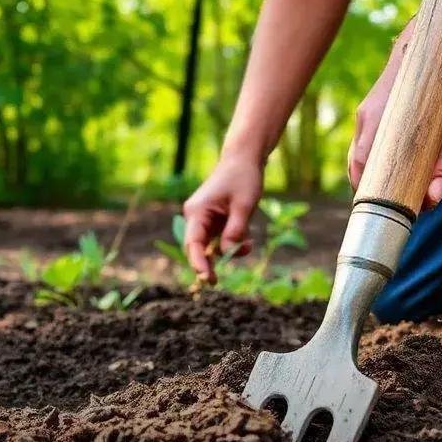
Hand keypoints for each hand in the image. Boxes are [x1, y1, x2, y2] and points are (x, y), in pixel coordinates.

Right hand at [181, 155, 262, 282]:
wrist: (244, 159)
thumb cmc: (243, 178)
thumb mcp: (244, 206)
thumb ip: (235, 231)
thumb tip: (227, 253)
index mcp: (197, 211)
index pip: (193, 243)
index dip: (197, 262)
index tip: (205, 277)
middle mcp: (195, 216)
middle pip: (197, 248)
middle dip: (208, 263)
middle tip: (215, 282)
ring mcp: (203, 218)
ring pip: (210, 245)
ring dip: (226, 251)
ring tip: (248, 245)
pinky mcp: (212, 220)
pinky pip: (218, 239)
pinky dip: (231, 243)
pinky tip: (247, 240)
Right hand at [347, 31, 441, 207]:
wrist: (428, 53)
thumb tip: (433, 199)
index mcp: (381, 120)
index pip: (364, 168)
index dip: (373, 194)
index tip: (391, 210)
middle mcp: (366, 120)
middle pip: (357, 170)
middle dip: (371, 194)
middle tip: (393, 211)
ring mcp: (362, 120)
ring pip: (355, 163)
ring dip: (368, 184)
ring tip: (389, 201)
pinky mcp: (364, 120)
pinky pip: (359, 153)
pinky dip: (368, 171)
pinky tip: (384, 184)